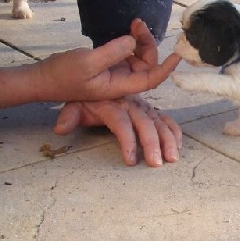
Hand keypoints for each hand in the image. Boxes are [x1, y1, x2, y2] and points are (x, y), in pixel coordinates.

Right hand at [36, 19, 180, 101]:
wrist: (43, 79)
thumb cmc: (63, 74)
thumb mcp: (88, 62)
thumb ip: (113, 52)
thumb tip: (133, 41)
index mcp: (120, 85)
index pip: (151, 79)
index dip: (166, 68)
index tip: (177, 54)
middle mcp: (122, 81)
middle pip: (148, 64)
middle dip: (148, 43)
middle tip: (137, 23)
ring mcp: (116, 73)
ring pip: (139, 57)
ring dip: (141, 40)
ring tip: (134, 23)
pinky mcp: (109, 65)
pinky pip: (128, 53)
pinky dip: (131, 41)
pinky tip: (128, 29)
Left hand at [53, 95, 181, 166]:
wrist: (97, 77)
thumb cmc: (86, 97)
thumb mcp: (74, 103)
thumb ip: (70, 115)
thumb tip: (61, 129)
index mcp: (113, 104)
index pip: (121, 124)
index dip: (126, 141)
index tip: (130, 160)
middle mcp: (131, 104)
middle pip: (144, 123)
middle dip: (152, 144)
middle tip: (156, 163)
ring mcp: (143, 107)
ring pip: (159, 122)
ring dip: (168, 139)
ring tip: (172, 158)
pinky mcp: (151, 110)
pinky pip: (165, 119)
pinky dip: (174, 130)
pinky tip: (178, 145)